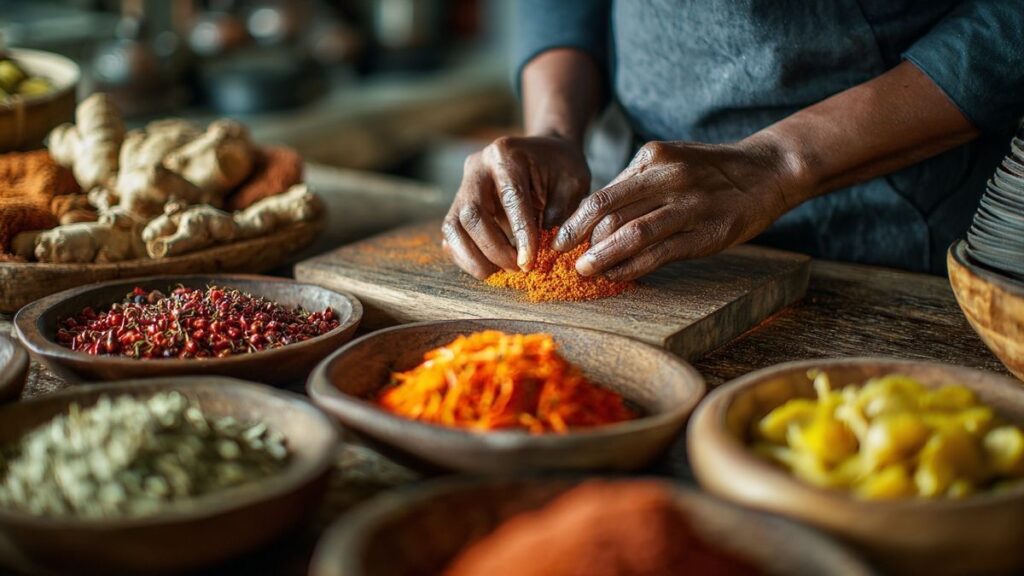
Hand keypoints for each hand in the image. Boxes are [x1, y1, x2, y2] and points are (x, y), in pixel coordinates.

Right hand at [442, 135, 589, 278]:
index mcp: (505, 154)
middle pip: (472, 214)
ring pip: (453, 227)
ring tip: (499, 273)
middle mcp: (477, 167)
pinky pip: (451, 235)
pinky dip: (465, 257)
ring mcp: (463, 186)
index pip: (510, 198)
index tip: (529, 262)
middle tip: (517, 268)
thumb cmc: (560, 168)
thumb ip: (559, 213)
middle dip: (494, 249)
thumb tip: (545, 250)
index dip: (520, 234)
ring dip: (473, 257)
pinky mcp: (457, 205)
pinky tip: (487, 267)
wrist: (543, 153)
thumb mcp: (571, 183)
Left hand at [552, 140, 799, 280]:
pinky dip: (634, 266)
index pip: (603, 194)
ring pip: (632, 234)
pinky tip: (618, 275)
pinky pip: (661, 253)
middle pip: (610, 213)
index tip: (560, 240)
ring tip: (585, 271)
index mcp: (653, 158)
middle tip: (564, 260)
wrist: (766, 171)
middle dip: (582, 240)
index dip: (576, 221)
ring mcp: (689, 205)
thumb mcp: (670, 161)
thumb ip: (636, 184)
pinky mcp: (706, 232)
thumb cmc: (709, 171)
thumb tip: (597, 219)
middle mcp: (668, 177)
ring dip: (602, 256)